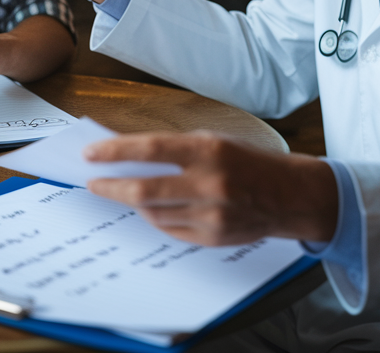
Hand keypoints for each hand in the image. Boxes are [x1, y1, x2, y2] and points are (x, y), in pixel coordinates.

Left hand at [85, 132, 337, 246]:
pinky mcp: (213, 237)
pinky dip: (155, 217)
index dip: (115, 152)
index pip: (150, 149)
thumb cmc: (246, 161)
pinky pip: (170, 229)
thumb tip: (127, 156)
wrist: (289, 195)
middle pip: (144, 190)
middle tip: (93, 182)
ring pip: (153, 213)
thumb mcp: (213, 140)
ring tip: (121, 192)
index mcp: (209, 150)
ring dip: (131, 203)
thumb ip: (173, 149)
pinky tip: (150, 207)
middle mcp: (210, 183)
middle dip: (111, 186)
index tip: (90, 154)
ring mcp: (212, 215)